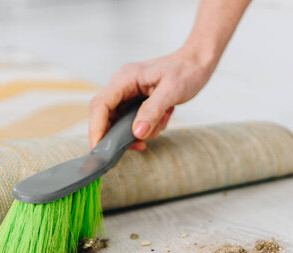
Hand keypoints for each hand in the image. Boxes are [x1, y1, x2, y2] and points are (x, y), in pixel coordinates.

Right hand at [89, 49, 214, 150]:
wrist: (196, 63)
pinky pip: (132, 122)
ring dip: (138, 132)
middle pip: (105, 116)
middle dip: (117, 135)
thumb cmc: (185, 71)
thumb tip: (137, 133)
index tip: (99, 148)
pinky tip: (162, 120)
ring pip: (119, 122)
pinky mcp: (135, 102)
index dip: (96, 128)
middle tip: (136, 147)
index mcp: (125, 78)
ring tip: (161, 123)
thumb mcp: (171, 91)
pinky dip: (146, 128)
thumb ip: (152, 111)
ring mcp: (128, 94)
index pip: (100, 105)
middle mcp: (122, 86)